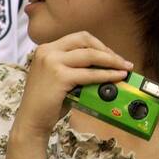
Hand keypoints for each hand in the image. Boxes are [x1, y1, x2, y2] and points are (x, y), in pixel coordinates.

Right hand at [15, 32, 131, 139]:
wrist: (32, 120)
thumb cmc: (49, 102)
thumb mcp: (61, 78)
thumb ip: (77, 68)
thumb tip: (106, 67)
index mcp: (47, 49)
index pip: (78, 38)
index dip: (98, 45)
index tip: (112, 55)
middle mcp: (48, 51)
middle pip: (85, 41)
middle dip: (107, 50)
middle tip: (122, 62)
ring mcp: (52, 62)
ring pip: (90, 55)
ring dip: (112, 61)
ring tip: (126, 68)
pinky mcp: (59, 77)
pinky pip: (90, 74)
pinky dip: (107, 75)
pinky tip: (118, 77)